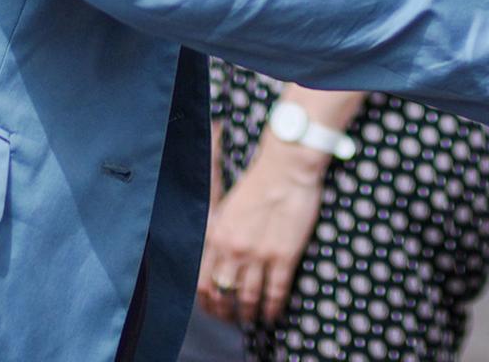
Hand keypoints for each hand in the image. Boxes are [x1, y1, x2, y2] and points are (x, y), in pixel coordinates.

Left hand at [194, 144, 325, 324]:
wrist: (287, 167)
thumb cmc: (259, 182)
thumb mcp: (227, 207)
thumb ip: (219, 234)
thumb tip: (218, 258)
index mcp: (215, 236)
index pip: (202, 282)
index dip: (207, 302)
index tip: (214, 307)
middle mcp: (231, 250)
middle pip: (223, 295)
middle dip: (226, 313)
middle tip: (233, 318)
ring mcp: (257, 255)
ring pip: (248, 299)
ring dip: (250, 315)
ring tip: (254, 320)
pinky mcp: (282, 257)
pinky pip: (274, 293)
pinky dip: (272, 309)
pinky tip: (272, 314)